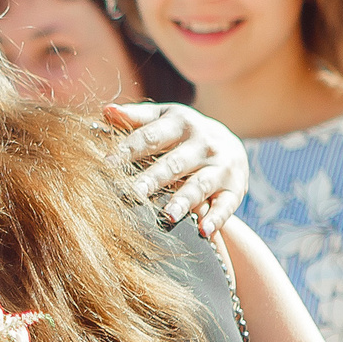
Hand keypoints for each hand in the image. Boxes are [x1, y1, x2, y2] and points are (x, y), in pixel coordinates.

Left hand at [106, 102, 246, 236]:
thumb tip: (106, 110)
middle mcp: (203, 144)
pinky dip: (217, 219)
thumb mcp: (163, 118)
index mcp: (180, 123)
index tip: (107, 164)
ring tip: (169, 215)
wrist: (230, 145)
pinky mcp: (235, 188)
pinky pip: (226, 205)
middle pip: (174, 164)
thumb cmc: (184, 134)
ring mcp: (221, 166)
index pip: (150, 137)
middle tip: (134, 193)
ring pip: (200, 184)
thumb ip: (135, 118)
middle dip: (154, 179)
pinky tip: (204, 231)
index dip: (128, 150)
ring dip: (185, 200)